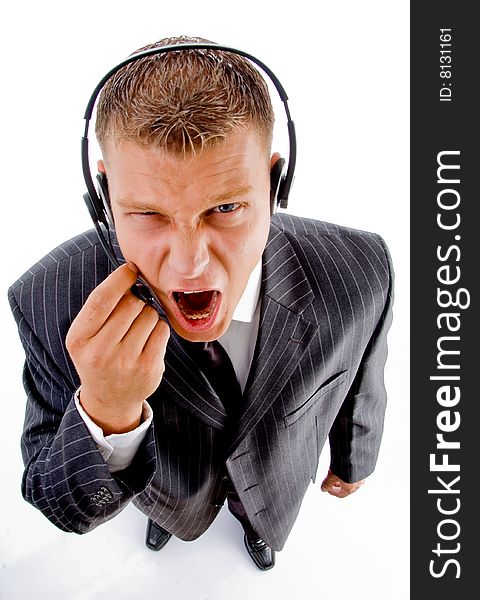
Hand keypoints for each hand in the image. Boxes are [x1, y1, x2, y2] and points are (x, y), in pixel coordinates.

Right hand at [66, 263, 169, 434]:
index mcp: (79, 339)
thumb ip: (102, 308)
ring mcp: (127, 361)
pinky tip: (147, 340)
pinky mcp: (149, 367)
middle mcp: (100, 352)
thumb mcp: (86, 336)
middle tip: (131, 313)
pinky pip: (162, 329)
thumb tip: (131, 272)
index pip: (102, 299)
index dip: (119, 279)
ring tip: (137, 331)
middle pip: (131, 304)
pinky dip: (158, 328)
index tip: (130, 269)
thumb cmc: (99, 356)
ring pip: (149, 314)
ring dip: (148, 315)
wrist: (110, 399)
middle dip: (135, 300)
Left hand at [320, 469, 364, 497]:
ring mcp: (361, 476)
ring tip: (335, 471)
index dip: (332, 491)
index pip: (341, 494)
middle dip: (337, 484)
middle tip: (330, 479)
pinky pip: (353, 472)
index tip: (327, 488)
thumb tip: (323, 488)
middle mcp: (358, 484)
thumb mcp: (331, 476)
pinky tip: (342, 466)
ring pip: (350, 480)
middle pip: (346, 487)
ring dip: (342, 477)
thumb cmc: (344, 465)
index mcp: (351, 488)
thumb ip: (327, 484)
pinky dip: (347, 471)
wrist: (353, 453)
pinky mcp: (362, 468)